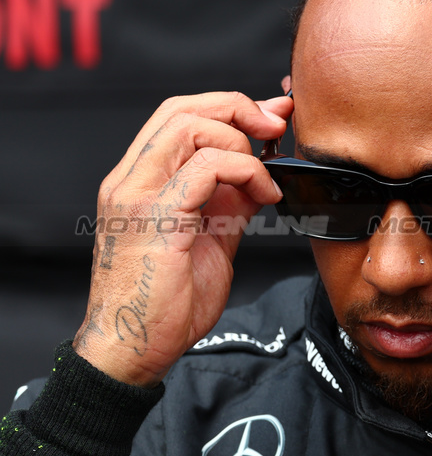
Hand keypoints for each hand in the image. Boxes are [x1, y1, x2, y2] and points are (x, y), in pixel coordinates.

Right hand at [72, 92, 292, 386]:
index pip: (179, 115)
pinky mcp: (155, 218)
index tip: (271, 117)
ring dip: (242, 143)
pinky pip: (205, 169)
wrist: (135, 349)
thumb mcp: (211, 239)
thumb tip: (259, 175)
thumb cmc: (169, 302)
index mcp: (140, 181)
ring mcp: (137, 196)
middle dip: (238, 108)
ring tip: (266, 180)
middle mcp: (130, 180)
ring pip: (190, 127)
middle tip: (277, 129)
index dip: (229, 106)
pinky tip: (264, 197)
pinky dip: (246, 172)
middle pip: (182, 108)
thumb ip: (230, 203)